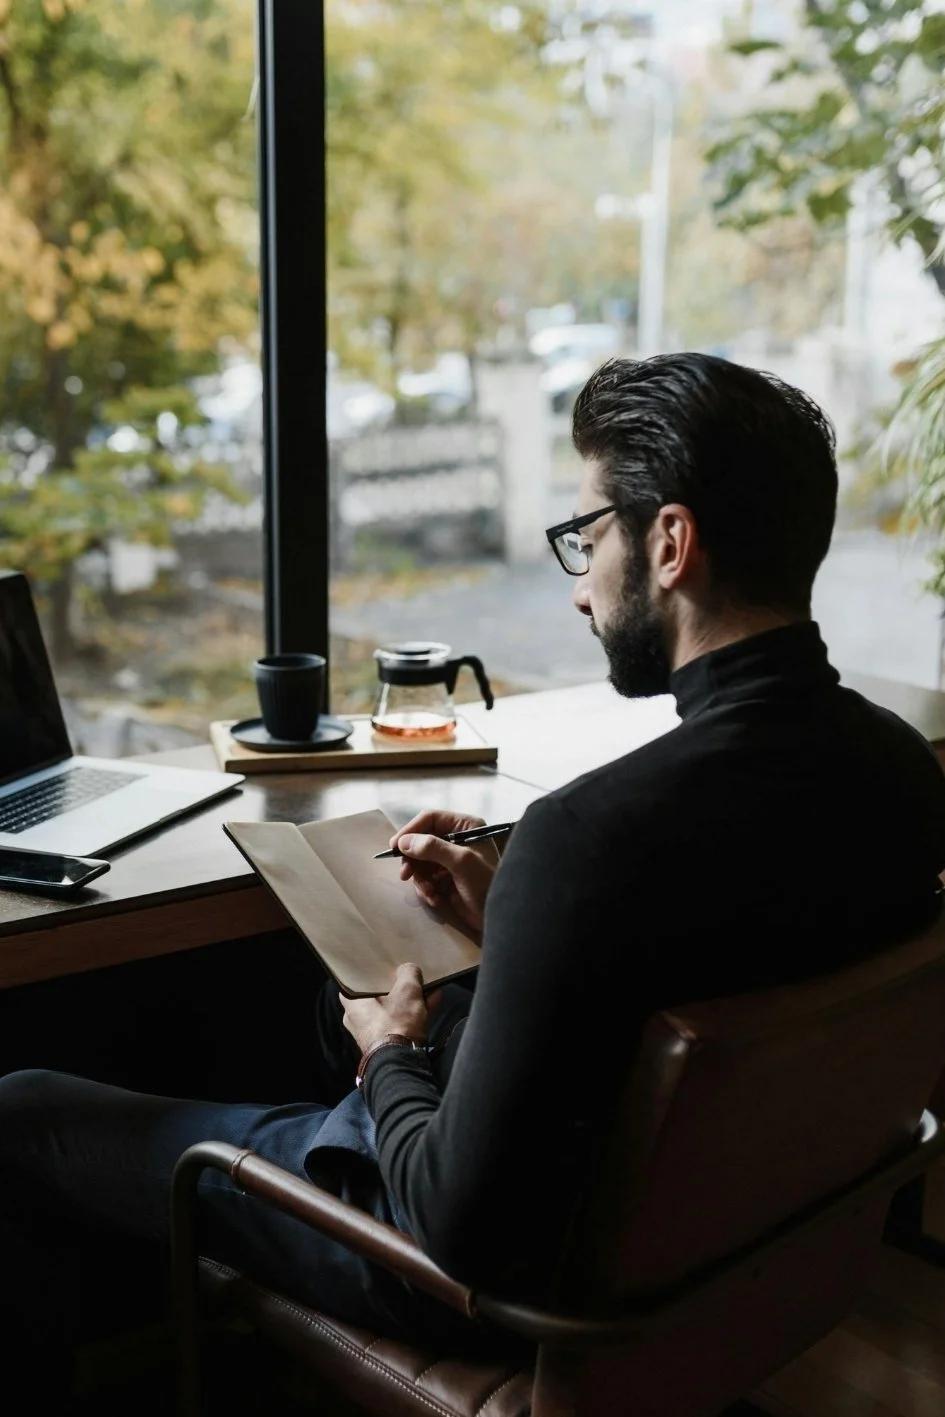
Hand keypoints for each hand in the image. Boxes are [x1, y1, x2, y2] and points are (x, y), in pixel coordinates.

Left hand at [341, 962, 433, 1053]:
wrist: (400, 1061)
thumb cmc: (396, 1023)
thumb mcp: (407, 990)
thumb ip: (408, 973)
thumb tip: (409, 969)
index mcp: (352, 1003)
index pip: (356, 981)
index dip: (370, 972)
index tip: (382, 966)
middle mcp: (357, 1019)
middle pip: (377, 995)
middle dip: (397, 986)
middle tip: (410, 977)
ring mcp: (372, 1032)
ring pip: (391, 1009)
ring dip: (409, 999)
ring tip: (428, 988)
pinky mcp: (386, 1043)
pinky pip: (399, 1022)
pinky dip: (413, 1013)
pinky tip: (433, 1001)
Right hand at [391, 810, 496, 932]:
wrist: (499, 916)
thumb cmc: (486, 884)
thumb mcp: (462, 862)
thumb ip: (433, 848)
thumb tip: (404, 842)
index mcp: (465, 826)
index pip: (430, 819)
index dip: (411, 831)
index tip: (395, 847)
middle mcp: (457, 838)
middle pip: (421, 840)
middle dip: (413, 859)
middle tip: (405, 874)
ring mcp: (451, 859)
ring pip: (421, 861)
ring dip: (420, 878)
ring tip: (429, 891)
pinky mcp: (447, 878)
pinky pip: (426, 877)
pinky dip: (426, 888)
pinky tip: (435, 898)